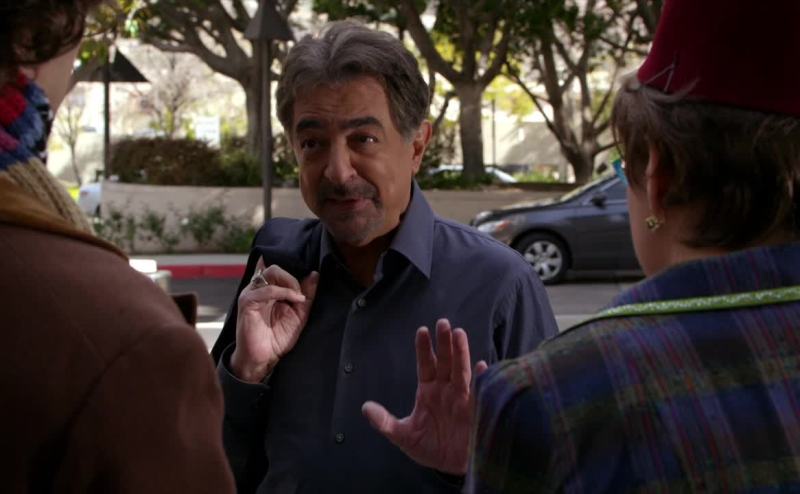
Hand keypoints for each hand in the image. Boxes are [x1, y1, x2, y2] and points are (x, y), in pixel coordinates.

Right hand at [231, 258, 318, 382]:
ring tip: (299, 298)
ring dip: (290, 283)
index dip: (294, 273)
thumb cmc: (278, 338)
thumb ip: (307, 295)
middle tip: (301, 295)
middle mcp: (259, 290)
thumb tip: (315, 275)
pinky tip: (294, 299)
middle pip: (275, 268)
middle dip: (292, 278)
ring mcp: (252, 294)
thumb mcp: (299, 314)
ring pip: (271, 273)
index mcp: (269, 291)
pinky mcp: (247, 303)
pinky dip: (283, 292)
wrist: (264, 359)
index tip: (307, 286)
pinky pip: (266, 290)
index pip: (279, 270)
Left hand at [361, 319, 487, 475]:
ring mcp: (462, 398)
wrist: (451, 467)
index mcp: (429, 391)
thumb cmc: (430, 448)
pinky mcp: (476, 410)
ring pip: (461, 370)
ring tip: (459, 334)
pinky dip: (481, 379)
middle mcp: (446, 389)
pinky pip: (479, 391)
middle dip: (444, 343)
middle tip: (443, 323)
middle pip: (445, 361)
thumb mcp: (403, 436)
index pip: (426, 364)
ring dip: (461, 353)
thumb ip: (385, 422)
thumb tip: (365, 408)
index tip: (422, 331)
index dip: (424, 349)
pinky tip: (482, 367)